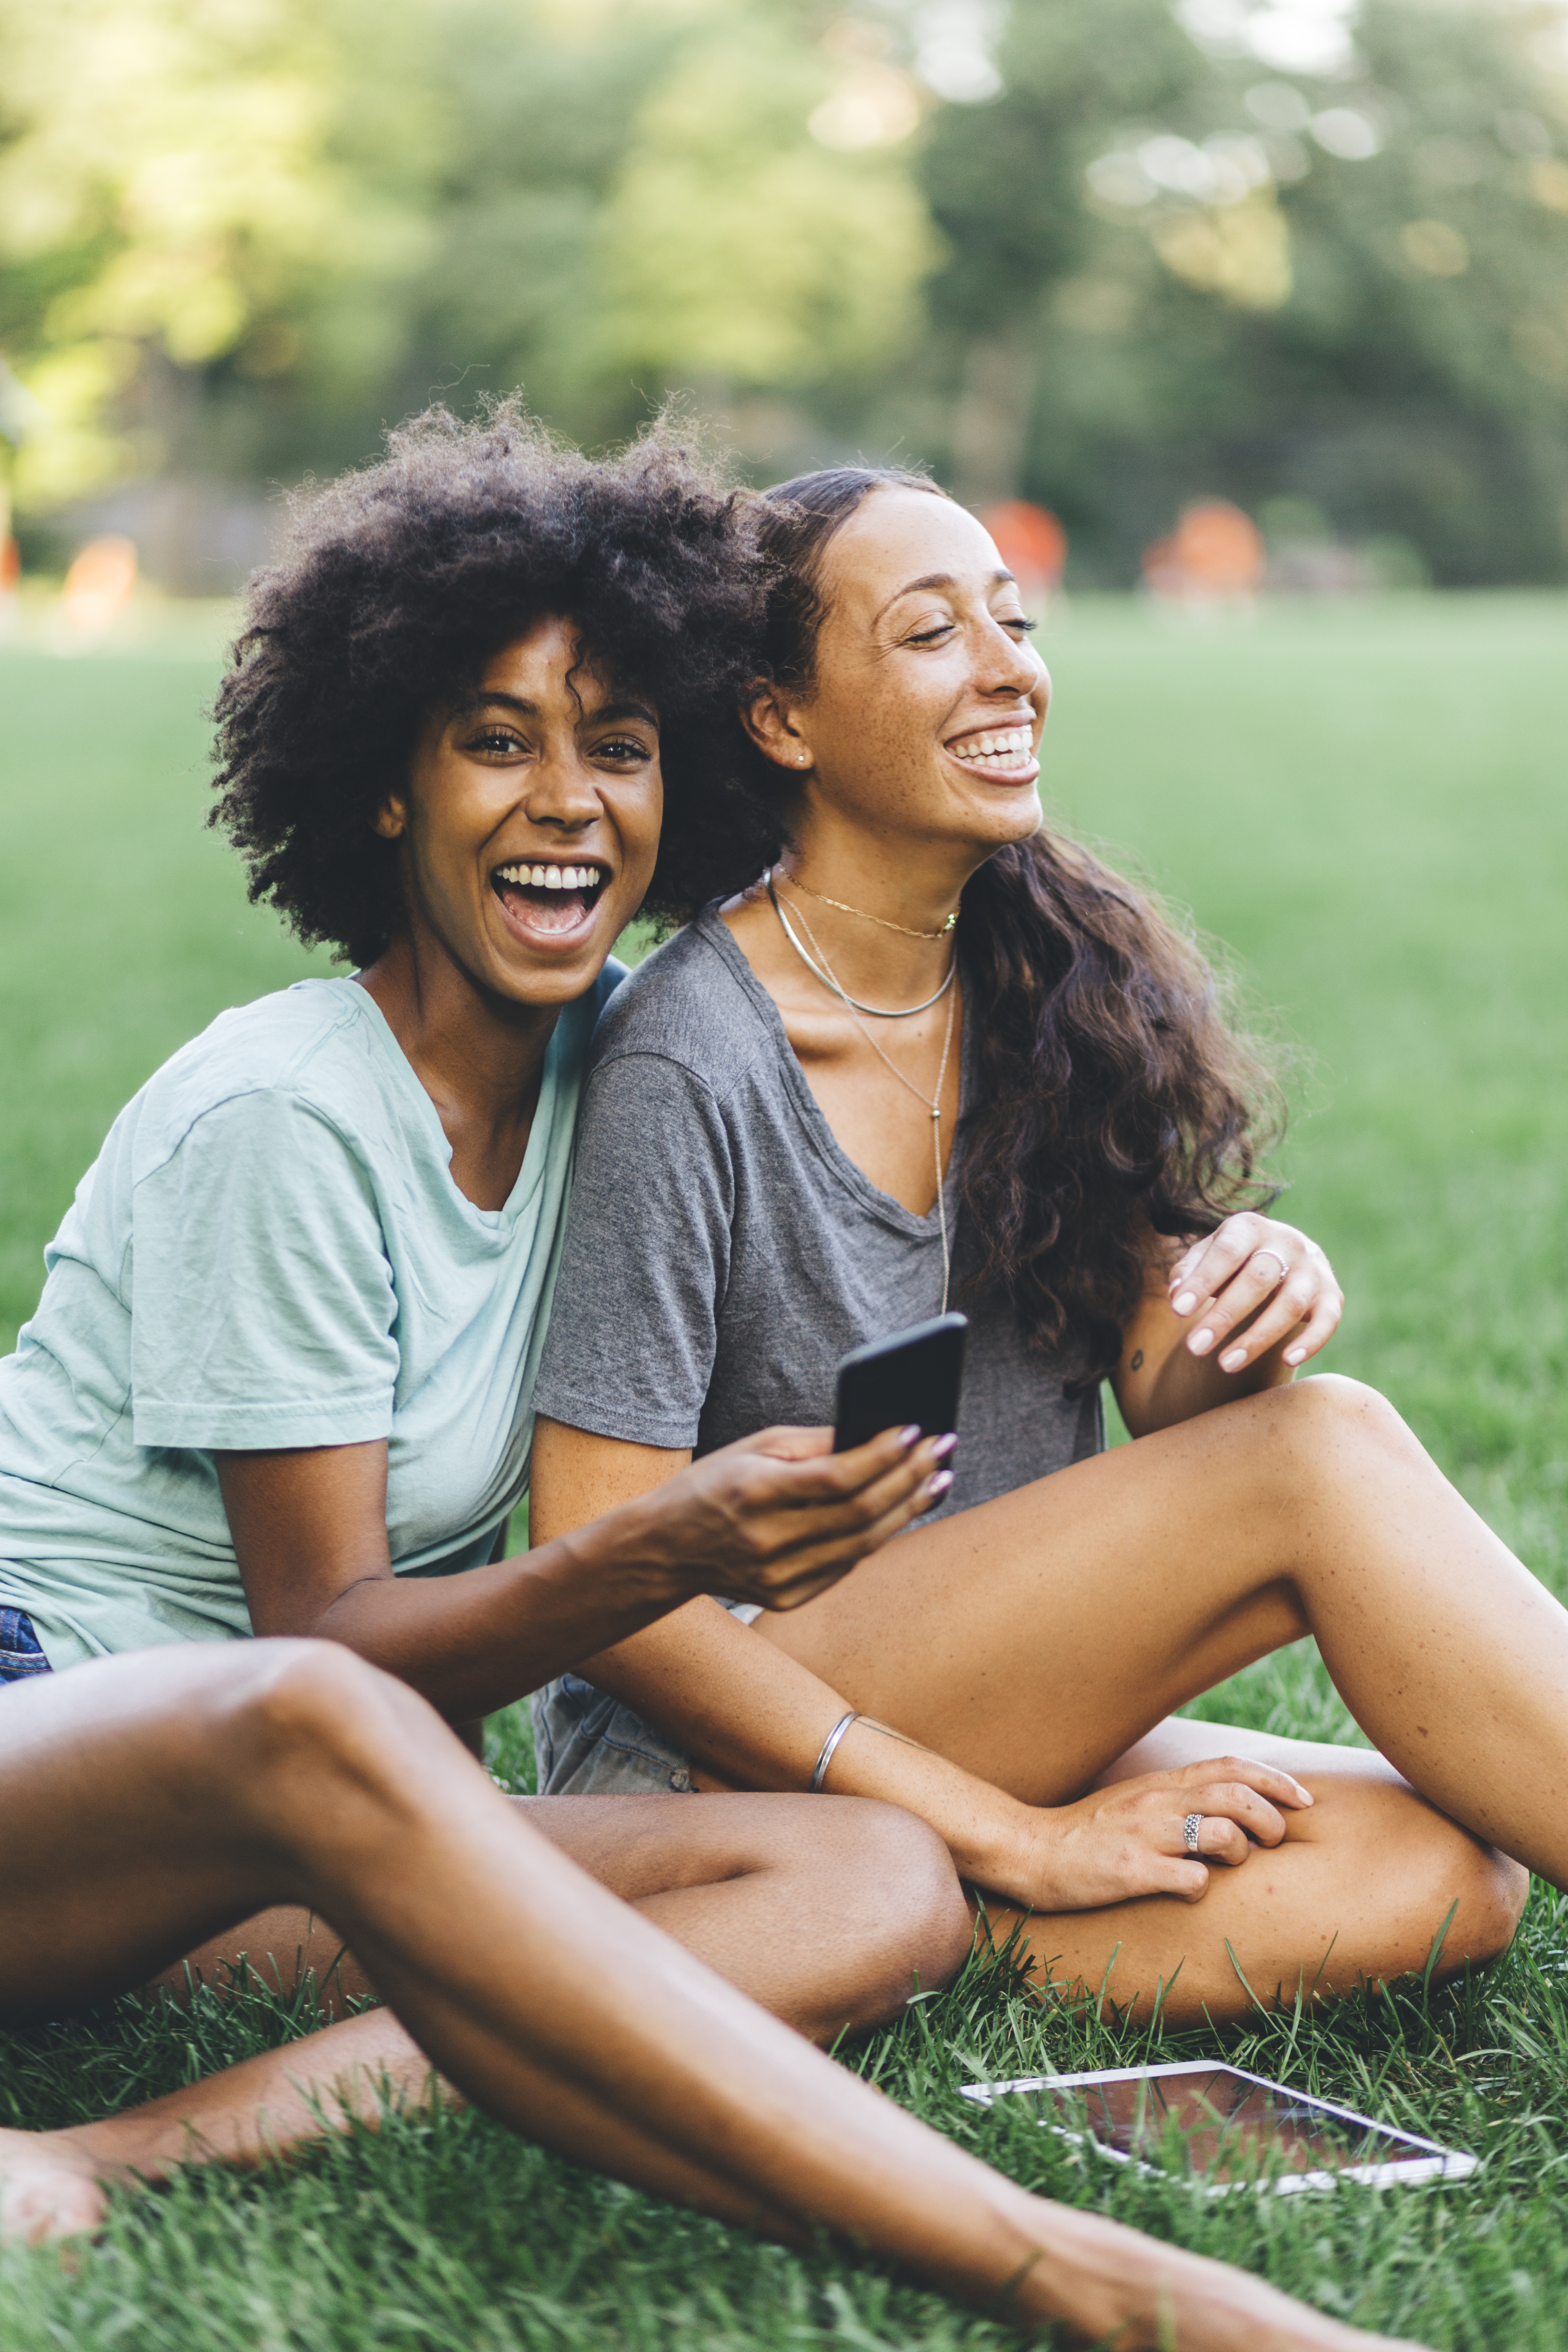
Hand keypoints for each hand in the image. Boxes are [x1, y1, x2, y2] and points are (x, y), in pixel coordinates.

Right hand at [638, 1424, 952, 1613]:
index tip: (918, 1429)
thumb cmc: (713, 1485)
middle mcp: (767, 1540)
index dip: (883, 1454)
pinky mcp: (786, 1598)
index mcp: (754, 1493)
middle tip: (942, 1451)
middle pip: (859, 1512)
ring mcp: (777, 1577)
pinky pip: (846, 1565)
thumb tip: (876, 1432)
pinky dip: (878, 1535)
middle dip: (908, 1478)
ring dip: (908, 1509)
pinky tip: (901, 1510)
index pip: (836, 1476)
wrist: (662, 1550)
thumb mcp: (752, 1448)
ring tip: (938, 1480)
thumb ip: (813, 1443)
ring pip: (862, 1544)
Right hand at [983, 1755, 1313, 1913]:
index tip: (1304, 1800)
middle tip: (1273, 1841)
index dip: (1276, 1780)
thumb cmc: (1091, 1833)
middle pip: (1238, 1796)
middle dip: (1271, 1820)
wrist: (1032, 1851)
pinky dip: (1203, 1888)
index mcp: (1162, 1783)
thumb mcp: (1137, 1801)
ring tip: (1233, 1866)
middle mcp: (1158, 1802)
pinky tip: (1190, 1891)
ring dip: (1242, 1853)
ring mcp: (1146, 1836)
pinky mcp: (1132, 1871)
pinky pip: (1191, 1880)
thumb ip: (1179, 1797)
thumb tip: (1231, 1805)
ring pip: (1222, 1834)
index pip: (1232, 1766)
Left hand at [1167, 1214, 1340, 1375]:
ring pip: (1290, 1304)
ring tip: (1225, 1364)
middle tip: (1194, 1348)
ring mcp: (1314, 1268)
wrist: (1281, 1255)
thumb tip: (1176, 1295)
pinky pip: (1327, 1321)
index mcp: (1250, 1227)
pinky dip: (1311, 1341)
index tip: (1178, 1310)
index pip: (1227, 1252)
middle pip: (1258, 1280)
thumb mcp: (1207, 1256)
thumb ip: (1188, 1272)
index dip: (1203, 1281)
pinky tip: (1287, 1360)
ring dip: (1258, 1338)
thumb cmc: (1232, 1260)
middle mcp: (1287, 1242)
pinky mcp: (1332, 1294)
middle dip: (1224, 1316)